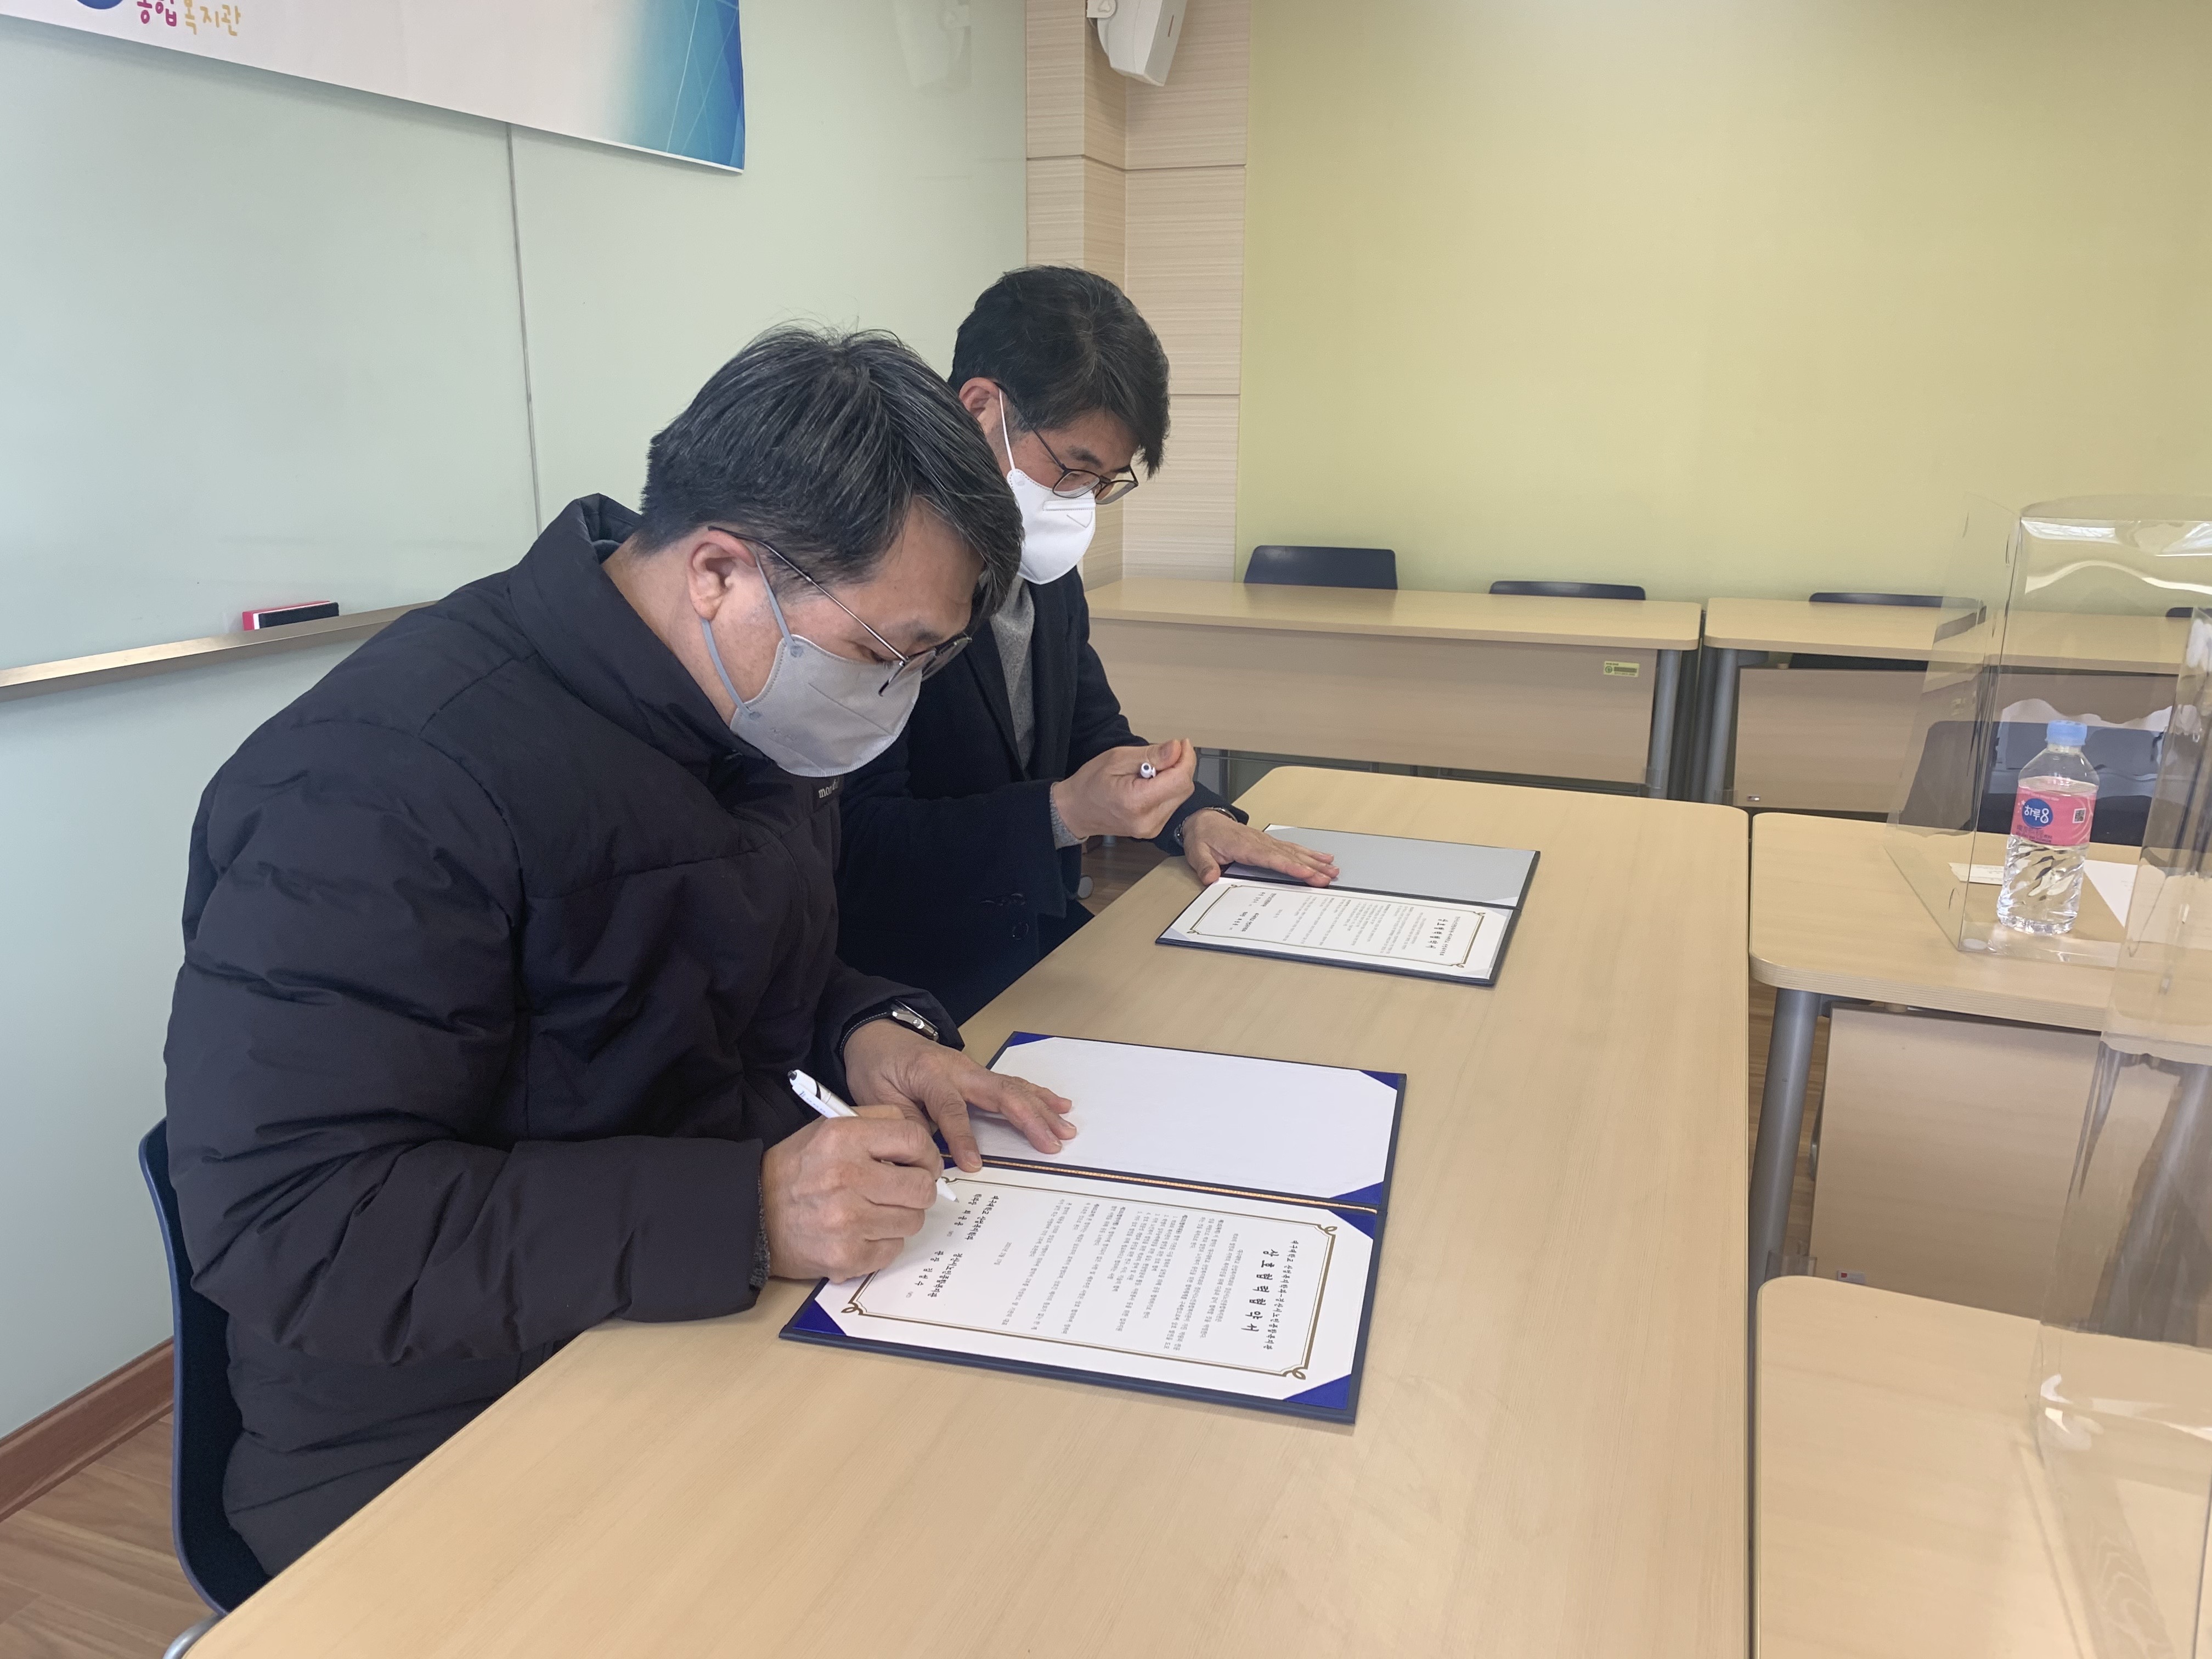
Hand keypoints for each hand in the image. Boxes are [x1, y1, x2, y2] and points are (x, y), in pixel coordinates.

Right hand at [762, 1110, 939, 1280]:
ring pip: (912, 1220)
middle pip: (921, 1187)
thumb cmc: (796, 1170)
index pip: (914, 1140)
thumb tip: (921, 1146)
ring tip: (876, 1211)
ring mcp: (847, 1221)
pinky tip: (861, 1232)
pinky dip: (883, 1242)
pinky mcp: (846, 1255)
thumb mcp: (828, 1129)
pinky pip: (893, 1249)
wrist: (751, 1215)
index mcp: (843, 1138)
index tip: (923, 1163)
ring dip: (901, 1217)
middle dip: (919, 1189)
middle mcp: (846, 1177)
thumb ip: (876, 1125)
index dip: (927, 1154)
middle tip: (904, 1190)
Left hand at [842, 1017, 1076, 1171]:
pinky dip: (1038, 1096)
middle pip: (999, 1093)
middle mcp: (958, 1069)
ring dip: (1041, 1109)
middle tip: (1052, 1144)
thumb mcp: (877, 1096)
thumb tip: (927, 1157)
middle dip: (1029, 1119)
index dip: (963, 1138)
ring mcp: (972, 1069)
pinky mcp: (979, 1075)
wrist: (878, 1035)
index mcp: (929, 1074)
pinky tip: (1059, 1105)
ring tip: (1065, 1128)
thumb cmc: (877, 1066)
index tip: (974, 1165)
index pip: (951, 1108)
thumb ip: (906, 1123)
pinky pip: (1013, 1084)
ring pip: (1013, 1088)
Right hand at [1050, 739, 1196, 840]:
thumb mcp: (1117, 758)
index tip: (1181, 744)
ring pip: (1180, 796)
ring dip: (1173, 778)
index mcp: (1136, 802)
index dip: (1186, 758)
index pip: (1180, 779)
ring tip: (1149, 772)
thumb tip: (1177, 748)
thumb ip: (1151, 755)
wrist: (1076, 810)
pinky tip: (1149, 785)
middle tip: (1161, 755)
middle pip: (1184, 788)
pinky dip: (1167, 790)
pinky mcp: (1153, 830)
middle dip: (1179, 767)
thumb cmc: (1091, 782)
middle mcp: (1148, 821)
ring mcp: (1151, 829)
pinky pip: (1172, 804)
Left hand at [1181, 813, 1338, 888]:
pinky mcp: (1270, 842)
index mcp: (1244, 846)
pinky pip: (1292, 847)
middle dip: (1309, 868)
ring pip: (1295, 851)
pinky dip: (1309, 853)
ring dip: (1315, 861)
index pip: (1270, 858)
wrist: (1204, 819)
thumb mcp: (1197, 852)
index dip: (1289, 866)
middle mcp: (1260, 842)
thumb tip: (1210, 878)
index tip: (1305, 873)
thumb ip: (1205, 865)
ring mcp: (1267, 841)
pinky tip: (1323, 857)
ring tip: (1332, 870)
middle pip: (1288, 856)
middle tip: (1327, 878)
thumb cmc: (1203, 836)